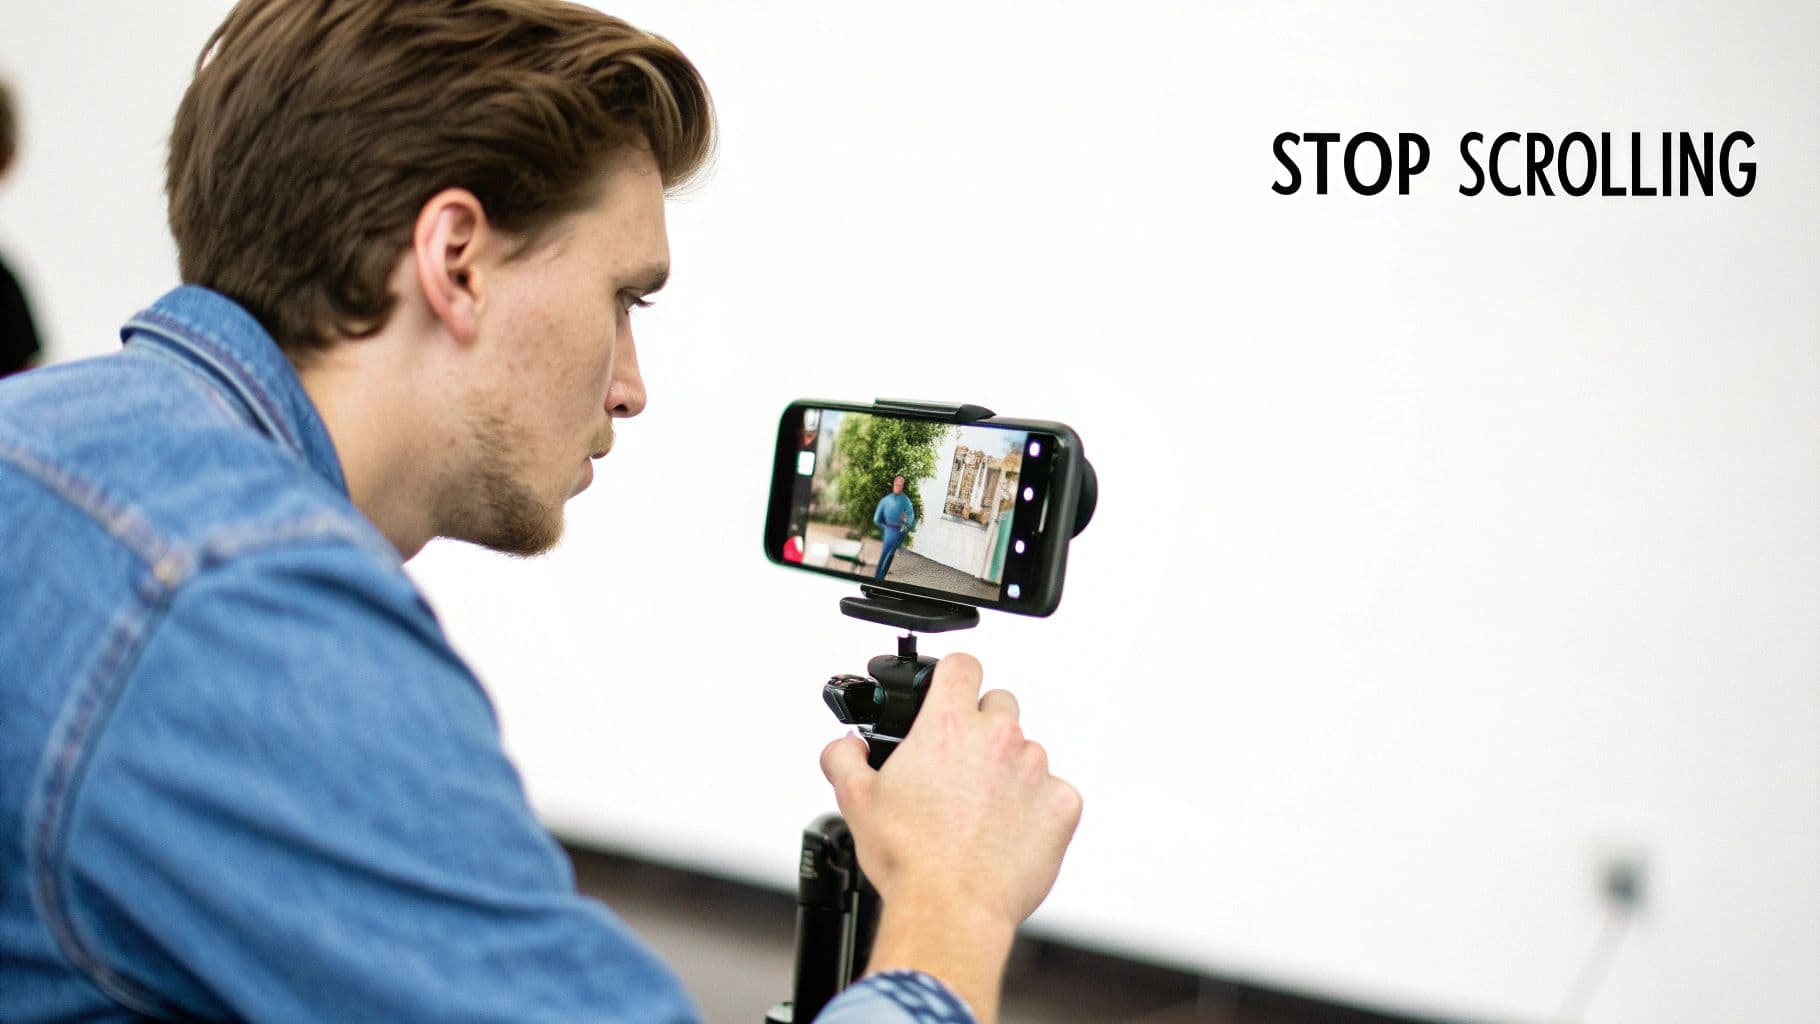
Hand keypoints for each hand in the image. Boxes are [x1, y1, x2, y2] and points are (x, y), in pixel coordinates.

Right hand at [820, 654, 1081, 1019]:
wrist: (951, 909)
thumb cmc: (907, 858)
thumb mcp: (855, 801)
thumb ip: (845, 758)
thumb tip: (844, 747)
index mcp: (948, 724)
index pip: (962, 665)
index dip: (953, 678)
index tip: (949, 694)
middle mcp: (998, 736)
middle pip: (998, 705)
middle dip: (981, 728)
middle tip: (959, 770)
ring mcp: (1036, 769)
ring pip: (1026, 753)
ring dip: (1008, 772)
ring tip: (981, 814)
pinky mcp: (1062, 804)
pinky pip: (1053, 793)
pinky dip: (1036, 809)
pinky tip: (1009, 835)